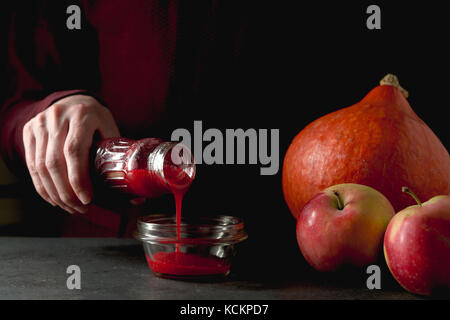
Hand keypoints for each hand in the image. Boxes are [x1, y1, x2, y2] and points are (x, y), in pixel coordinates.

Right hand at [23, 94, 119, 213]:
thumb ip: (120, 158)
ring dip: (55, 193)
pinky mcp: (29, 131)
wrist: (73, 100)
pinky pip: (31, 164)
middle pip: (55, 162)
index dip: (78, 179)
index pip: (75, 150)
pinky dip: (42, 186)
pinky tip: (55, 198)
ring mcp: (40, 123)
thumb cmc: (97, 120)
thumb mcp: (110, 131)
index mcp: (83, 115)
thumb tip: (136, 196)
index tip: (87, 199)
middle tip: (81, 208)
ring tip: (71, 207)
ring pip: (40, 166)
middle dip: (67, 192)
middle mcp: (58, 117)